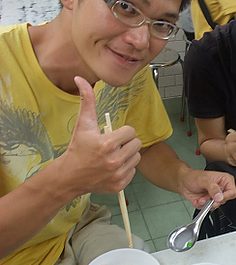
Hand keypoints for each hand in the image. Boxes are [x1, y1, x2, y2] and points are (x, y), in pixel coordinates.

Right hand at [58, 76, 141, 195]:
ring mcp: (118, 173)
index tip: (111, 136)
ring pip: (136, 157)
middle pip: (136, 144)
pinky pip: (133, 171)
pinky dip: (126, 168)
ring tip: (112, 156)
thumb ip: (86, 100)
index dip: (122, 132)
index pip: (131, 131)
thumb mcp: (83, 124)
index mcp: (107, 144)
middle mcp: (114, 160)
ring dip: (127, 155)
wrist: (69, 176)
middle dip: (126, 143)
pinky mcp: (120, 184)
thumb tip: (80, 79)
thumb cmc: (78, 148)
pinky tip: (112, 167)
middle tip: (113, 146)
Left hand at [179, 169, 235, 208]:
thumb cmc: (193, 177)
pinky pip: (208, 209)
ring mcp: (216, 196)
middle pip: (223, 201)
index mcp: (225, 180)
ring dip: (205, 204)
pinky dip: (201, 206)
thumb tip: (219, 196)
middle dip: (212, 201)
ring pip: (216, 206)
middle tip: (205, 197)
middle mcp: (222, 188)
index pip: (232, 192)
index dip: (224, 197)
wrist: (183, 182)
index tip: (216, 197)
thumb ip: (213, 188)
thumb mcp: (204, 180)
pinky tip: (198, 200)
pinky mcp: (210, 202)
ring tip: (200, 198)